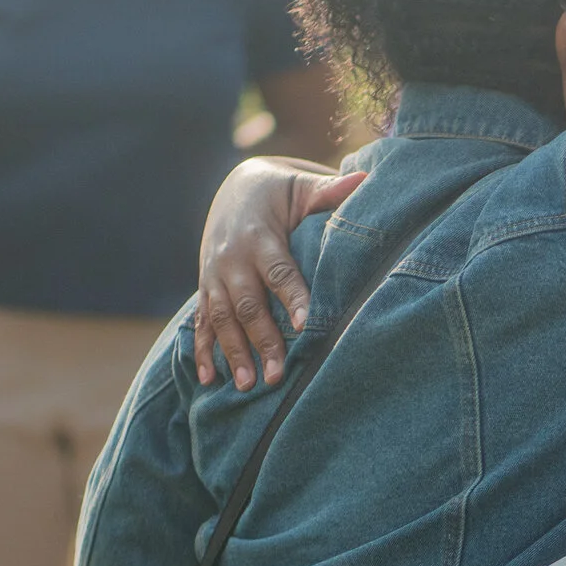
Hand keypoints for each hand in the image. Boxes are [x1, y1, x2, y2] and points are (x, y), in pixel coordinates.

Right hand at [193, 160, 366, 390]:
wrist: (235, 186)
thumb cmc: (281, 191)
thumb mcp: (302, 186)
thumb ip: (329, 191)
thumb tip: (364, 179)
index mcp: (260, 236)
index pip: (279, 272)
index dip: (292, 298)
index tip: (305, 325)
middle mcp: (232, 259)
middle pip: (248, 305)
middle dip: (262, 341)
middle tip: (276, 375)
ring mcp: (215, 275)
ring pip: (221, 318)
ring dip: (232, 353)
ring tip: (245, 386)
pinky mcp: (206, 286)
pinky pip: (201, 321)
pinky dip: (202, 350)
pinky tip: (206, 379)